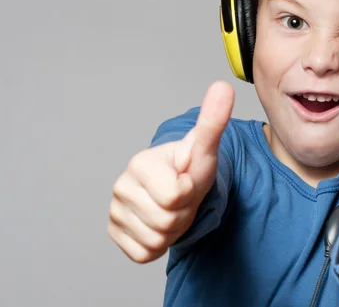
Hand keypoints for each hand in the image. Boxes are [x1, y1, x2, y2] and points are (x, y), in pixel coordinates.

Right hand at [107, 80, 234, 262]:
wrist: (178, 186)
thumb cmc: (191, 166)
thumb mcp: (205, 148)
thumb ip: (213, 120)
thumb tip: (223, 86)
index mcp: (140, 163)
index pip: (174, 196)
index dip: (189, 193)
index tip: (186, 180)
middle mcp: (120, 186)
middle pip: (166, 221)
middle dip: (182, 213)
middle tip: (181, 197)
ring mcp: (114, 212)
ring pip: (156, 240)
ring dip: (173, 230)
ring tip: (172, 208)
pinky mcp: (115, 233)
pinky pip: (144, 253)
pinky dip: (158, 244)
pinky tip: (159, 222)